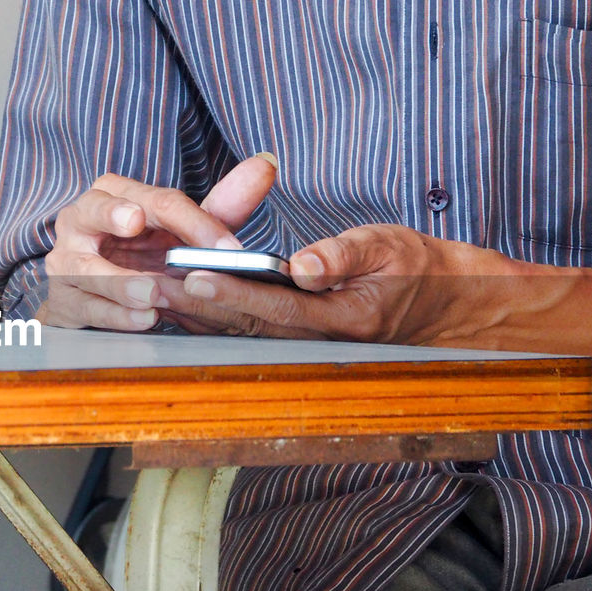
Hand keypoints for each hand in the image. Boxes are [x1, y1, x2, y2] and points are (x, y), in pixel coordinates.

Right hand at [37, 154, 276, 329]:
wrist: (89, 292)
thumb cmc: (140, 254)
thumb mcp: (180, 232)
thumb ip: (221, 206)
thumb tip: (265, 165)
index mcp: (113, 194)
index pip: (156, 201)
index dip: (195, 222)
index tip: (230, 246)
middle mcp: (81, 220)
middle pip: (95, 209)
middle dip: (114, 214)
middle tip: (136, 222)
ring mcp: (65, 260)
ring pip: (85, 266)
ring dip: (121, 281)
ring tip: (153, 293)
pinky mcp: (62, 298)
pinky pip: (86, 305)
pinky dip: (115, 314)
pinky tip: (143, 320)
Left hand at [176, 224, 509, 344]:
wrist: (443, 306)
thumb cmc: (415, 268)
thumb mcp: (389, 246)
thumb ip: (344, 255)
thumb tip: (303, 266)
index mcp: (343, 318)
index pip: (275, 306)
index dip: (232, 291)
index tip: (193, 275)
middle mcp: (319, 340)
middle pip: (246, 324)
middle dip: (196, 306)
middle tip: (150, 286)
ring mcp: (307, 344)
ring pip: (241, 331)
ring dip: (195, 315)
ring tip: (149, 293)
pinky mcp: (299, 337)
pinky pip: (248, 331)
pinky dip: (212, 319)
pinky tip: (177, 305)